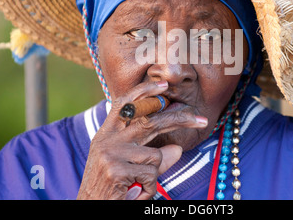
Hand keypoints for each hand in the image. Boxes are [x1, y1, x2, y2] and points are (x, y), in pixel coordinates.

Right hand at [76, 81, 207, 199]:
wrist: (91, 208)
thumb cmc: (112, 188)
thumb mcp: (131, 167)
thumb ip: (153, 156)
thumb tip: (177, 149)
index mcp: (107, 134)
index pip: (125, 104)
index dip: (144, 91)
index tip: (164, 85)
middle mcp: (106, 140)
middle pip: (149, 121)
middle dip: (179, 119)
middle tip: (201, 120)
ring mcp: (110, 154)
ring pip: (155, 156)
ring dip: (154, 175)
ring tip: (137, 186)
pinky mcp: (116, 170)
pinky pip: (151, 175)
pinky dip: (150, 188)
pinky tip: (134, 193)